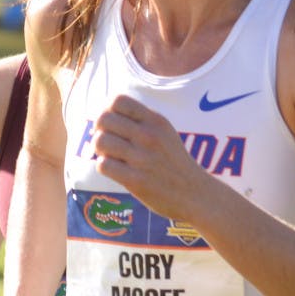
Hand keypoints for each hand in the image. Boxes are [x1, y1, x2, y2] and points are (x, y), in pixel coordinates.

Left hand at [93, 95, 206, 219]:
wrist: (195, 194)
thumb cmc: (174, 163)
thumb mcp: (165, 133)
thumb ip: (141, 121)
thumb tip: (105, 113)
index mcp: (156, 121)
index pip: (118, 100)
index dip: (107, 110)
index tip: (112, 124)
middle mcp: (149, 136)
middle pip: (104, 119)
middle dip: (99, 130)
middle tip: (107, 141)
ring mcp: (142, 158)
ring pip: (100, 141)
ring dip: (100, 150)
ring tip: (111, 156)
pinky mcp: (135, 180)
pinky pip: (103, 165)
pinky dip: (105, 167)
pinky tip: (116, 171)